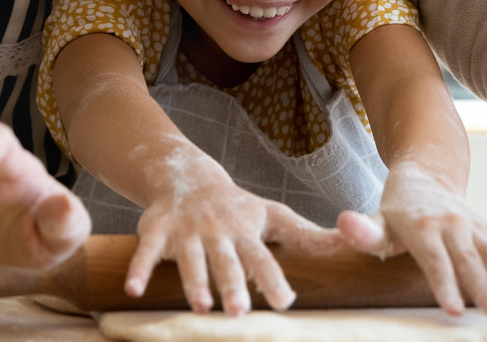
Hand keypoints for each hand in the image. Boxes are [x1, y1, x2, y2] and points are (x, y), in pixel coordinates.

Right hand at [125, 161, 341, 315]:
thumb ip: (309, 236)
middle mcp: (218, 230)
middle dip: (233, 283)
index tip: (285, 302)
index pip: (263, 257)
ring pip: (190, 258)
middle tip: (240, 311)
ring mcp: (186, 229)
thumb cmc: (237, 207)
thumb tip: (352, 243)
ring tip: (201, 308)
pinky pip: (147, 249)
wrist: (187, 175)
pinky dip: (139, 268)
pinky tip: (134, 290)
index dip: (272, 278)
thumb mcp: (273, 216)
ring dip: (194, 282)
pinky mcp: (158, 228)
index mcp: (246, 231)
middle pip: (227, 260)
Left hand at [336, 162, 486, 317]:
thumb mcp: (377, 219)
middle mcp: (451, 225)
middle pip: (468, 260)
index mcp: (422, 227)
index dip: (445, 284)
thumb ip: (363, 230)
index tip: (454, 309)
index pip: (434, 261)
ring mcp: (473, 227)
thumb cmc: (396, 209)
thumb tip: (343, 223)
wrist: (425, 176)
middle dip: (483, 287)